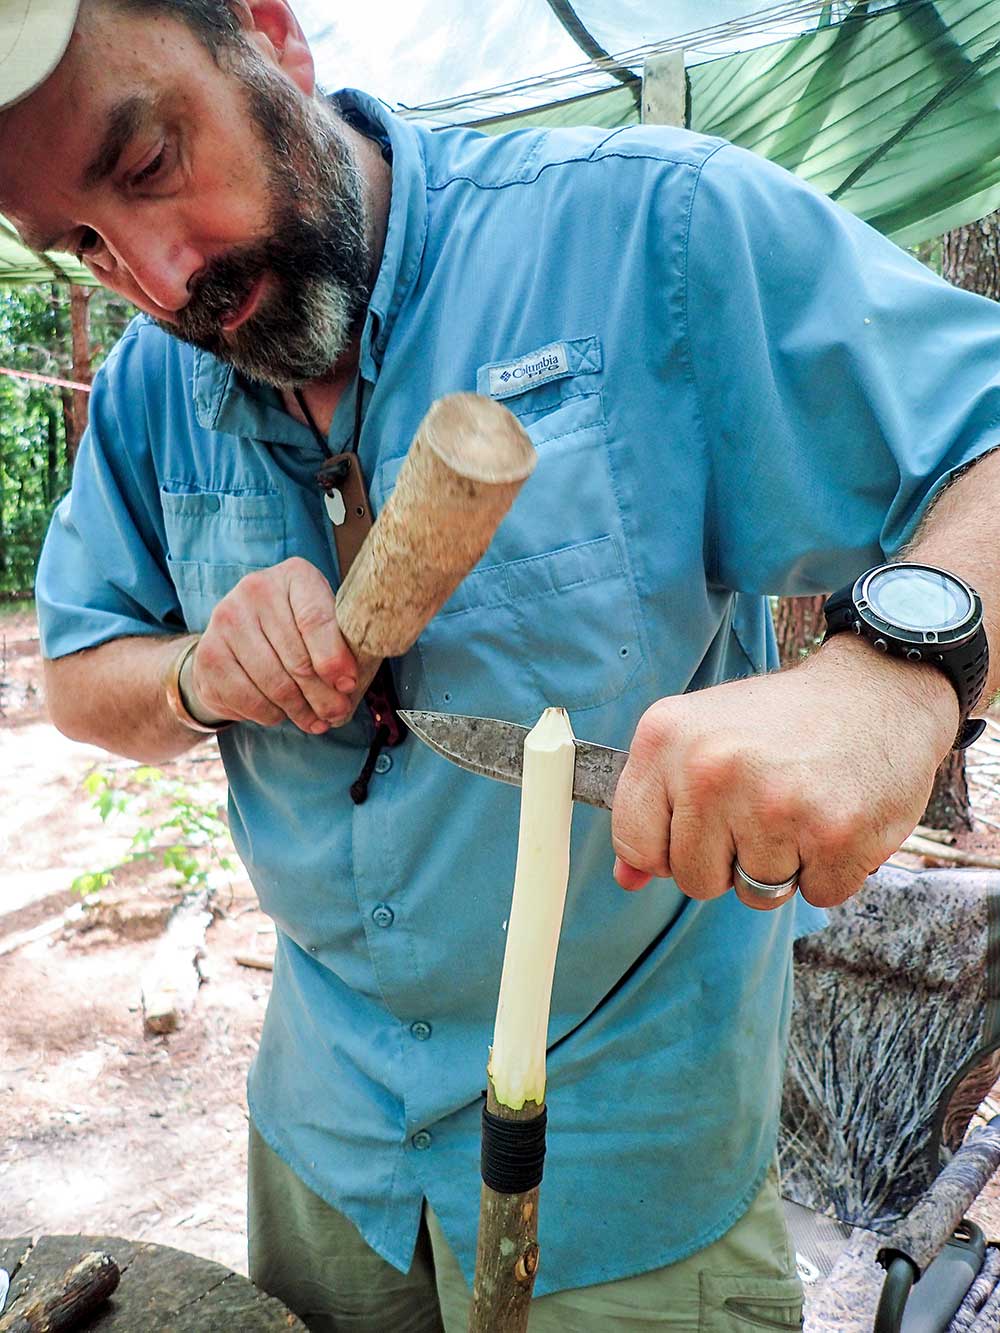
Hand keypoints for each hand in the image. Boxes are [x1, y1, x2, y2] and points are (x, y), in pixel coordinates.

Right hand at [187, 558, 357, 733]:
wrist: (234, 635)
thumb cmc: (293, 628)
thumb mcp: (320, 623)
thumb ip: (338, 644)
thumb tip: (347, 685)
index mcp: (294, 575)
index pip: (316, 620)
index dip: (334, 659)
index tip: (348, 685)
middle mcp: (255, 590)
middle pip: (298, 659)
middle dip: (323, 695)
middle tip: (337, 713)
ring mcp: (226, 621)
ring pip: (275, 684)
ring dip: (300, 710)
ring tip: (315, 720)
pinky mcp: (209, 655)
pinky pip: (250, 700)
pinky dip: (272, 714)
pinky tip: (282, 713)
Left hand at [611, 636, 958, 909]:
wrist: (876, 688)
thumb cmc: (782, 721)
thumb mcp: (700, 737)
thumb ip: (655, 805)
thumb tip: (626, 878)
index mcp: (666, 738)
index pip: (635, 843)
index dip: (669, 847)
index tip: (702, 821)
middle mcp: (712, 770)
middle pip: (694, 879)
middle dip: (730, 860)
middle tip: (764, 805)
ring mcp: (773, 804)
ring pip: (757, 894)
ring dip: (784, 865)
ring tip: (801, 806)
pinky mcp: (835, 834)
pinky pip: (817, 895)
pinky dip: (831, 869)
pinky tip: (836, 814)